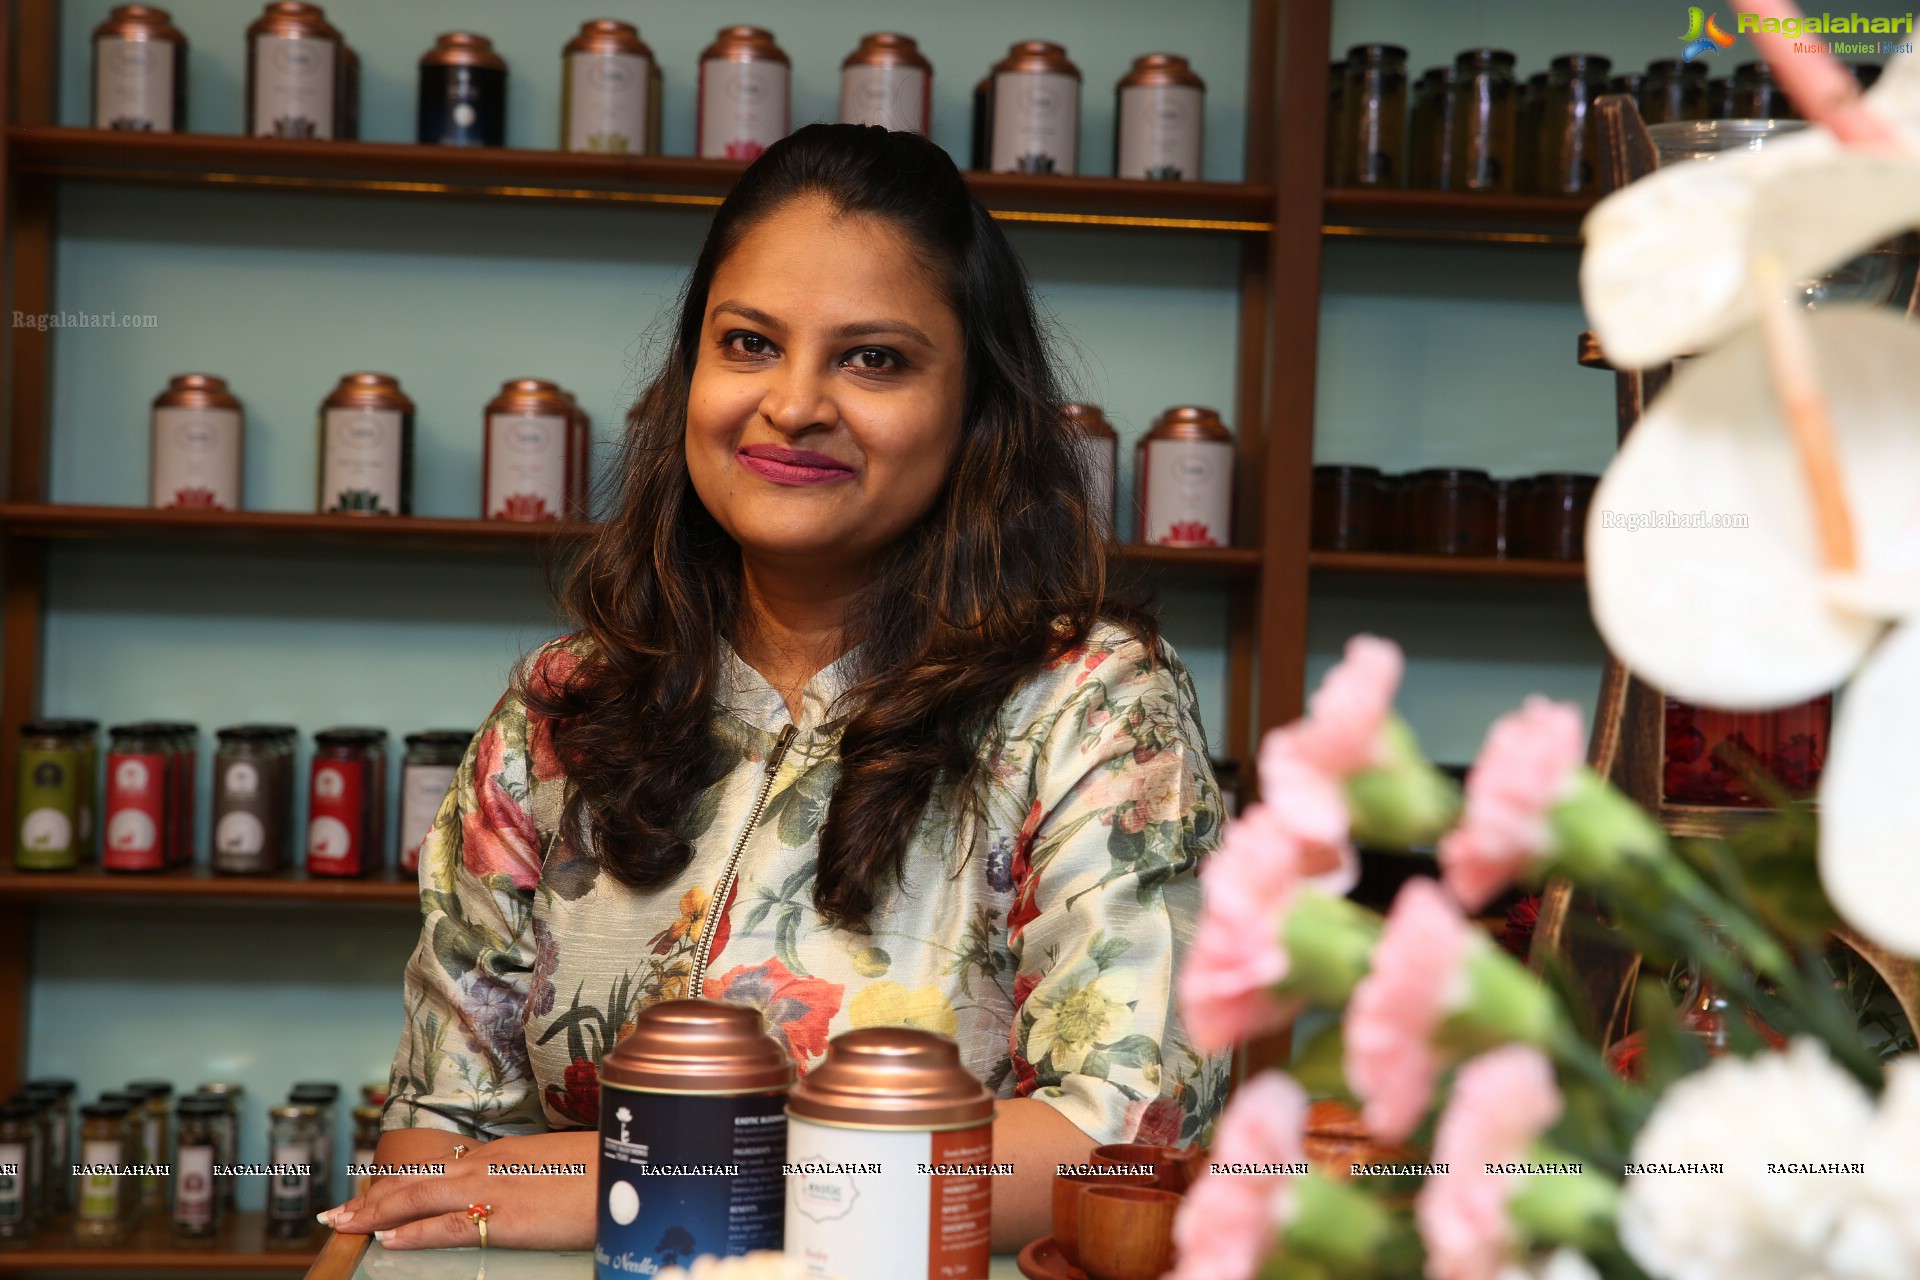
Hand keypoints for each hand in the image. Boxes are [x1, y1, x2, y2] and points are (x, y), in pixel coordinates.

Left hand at [320, 1128, 596, 1250]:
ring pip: (418, 1199)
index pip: (438, 1168)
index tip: (372, 1192)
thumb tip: (520, 1186)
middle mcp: (488, 1164)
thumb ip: (530, 1174)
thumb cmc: (606, 1168)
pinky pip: (447, 1226)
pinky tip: (388, 1240)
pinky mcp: (504, 1217)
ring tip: (343, 1224)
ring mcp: (492, 1188)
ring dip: (376, 1213)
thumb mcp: (561, 1164)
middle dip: (372, 1198)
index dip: (400, 1182)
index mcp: (503, 1152)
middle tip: (336, 1213)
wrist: (632, 1167)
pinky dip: (413, 1232)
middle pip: (416, 1181)